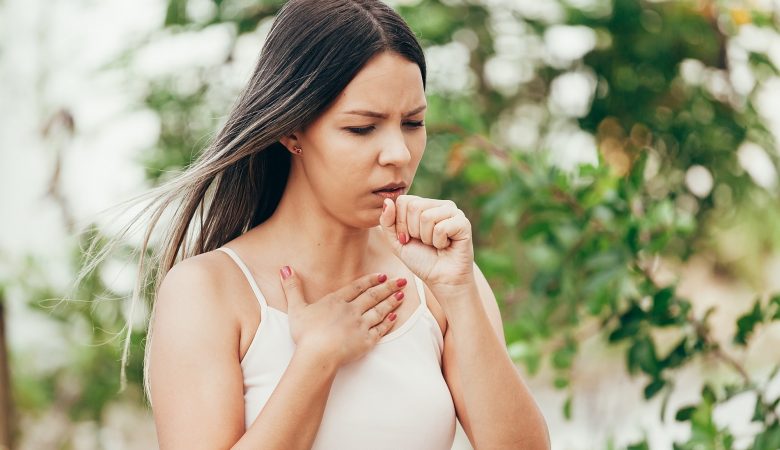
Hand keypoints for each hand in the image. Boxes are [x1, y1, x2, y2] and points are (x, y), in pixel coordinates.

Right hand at [278, 267, 407, 365]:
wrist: (318, 354)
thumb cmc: (306, 333)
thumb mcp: (296, 308)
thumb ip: (292, 288)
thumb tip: (285, 269)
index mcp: (336, 301)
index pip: (357, 287)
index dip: (370, 281)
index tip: (381, 275)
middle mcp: (352, 310)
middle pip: (373, 296)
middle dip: (388, 287)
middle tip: (401, 280)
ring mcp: (361, 325)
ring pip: (380, 311)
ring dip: (392, 302)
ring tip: (402, 295)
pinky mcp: (366, 341)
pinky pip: (380, 330)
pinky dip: (389, 323)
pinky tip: (395, 317)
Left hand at [379, 195, 474, 289]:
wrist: (440, 279)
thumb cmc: (420, 259)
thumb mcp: (396, 241)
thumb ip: (387, 221)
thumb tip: (387, 200)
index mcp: (424, 205)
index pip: (403, 201)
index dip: (400, 223)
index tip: (408, 238)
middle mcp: (439, 204)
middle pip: (414, 206)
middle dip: (413, 231)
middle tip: (424, 242)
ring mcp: (453, 212)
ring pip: (427, 216)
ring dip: (426, 238)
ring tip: (435, 244)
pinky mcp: (463, 223)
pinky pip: (441, 228)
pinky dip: (439, 242)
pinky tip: (446, 245)